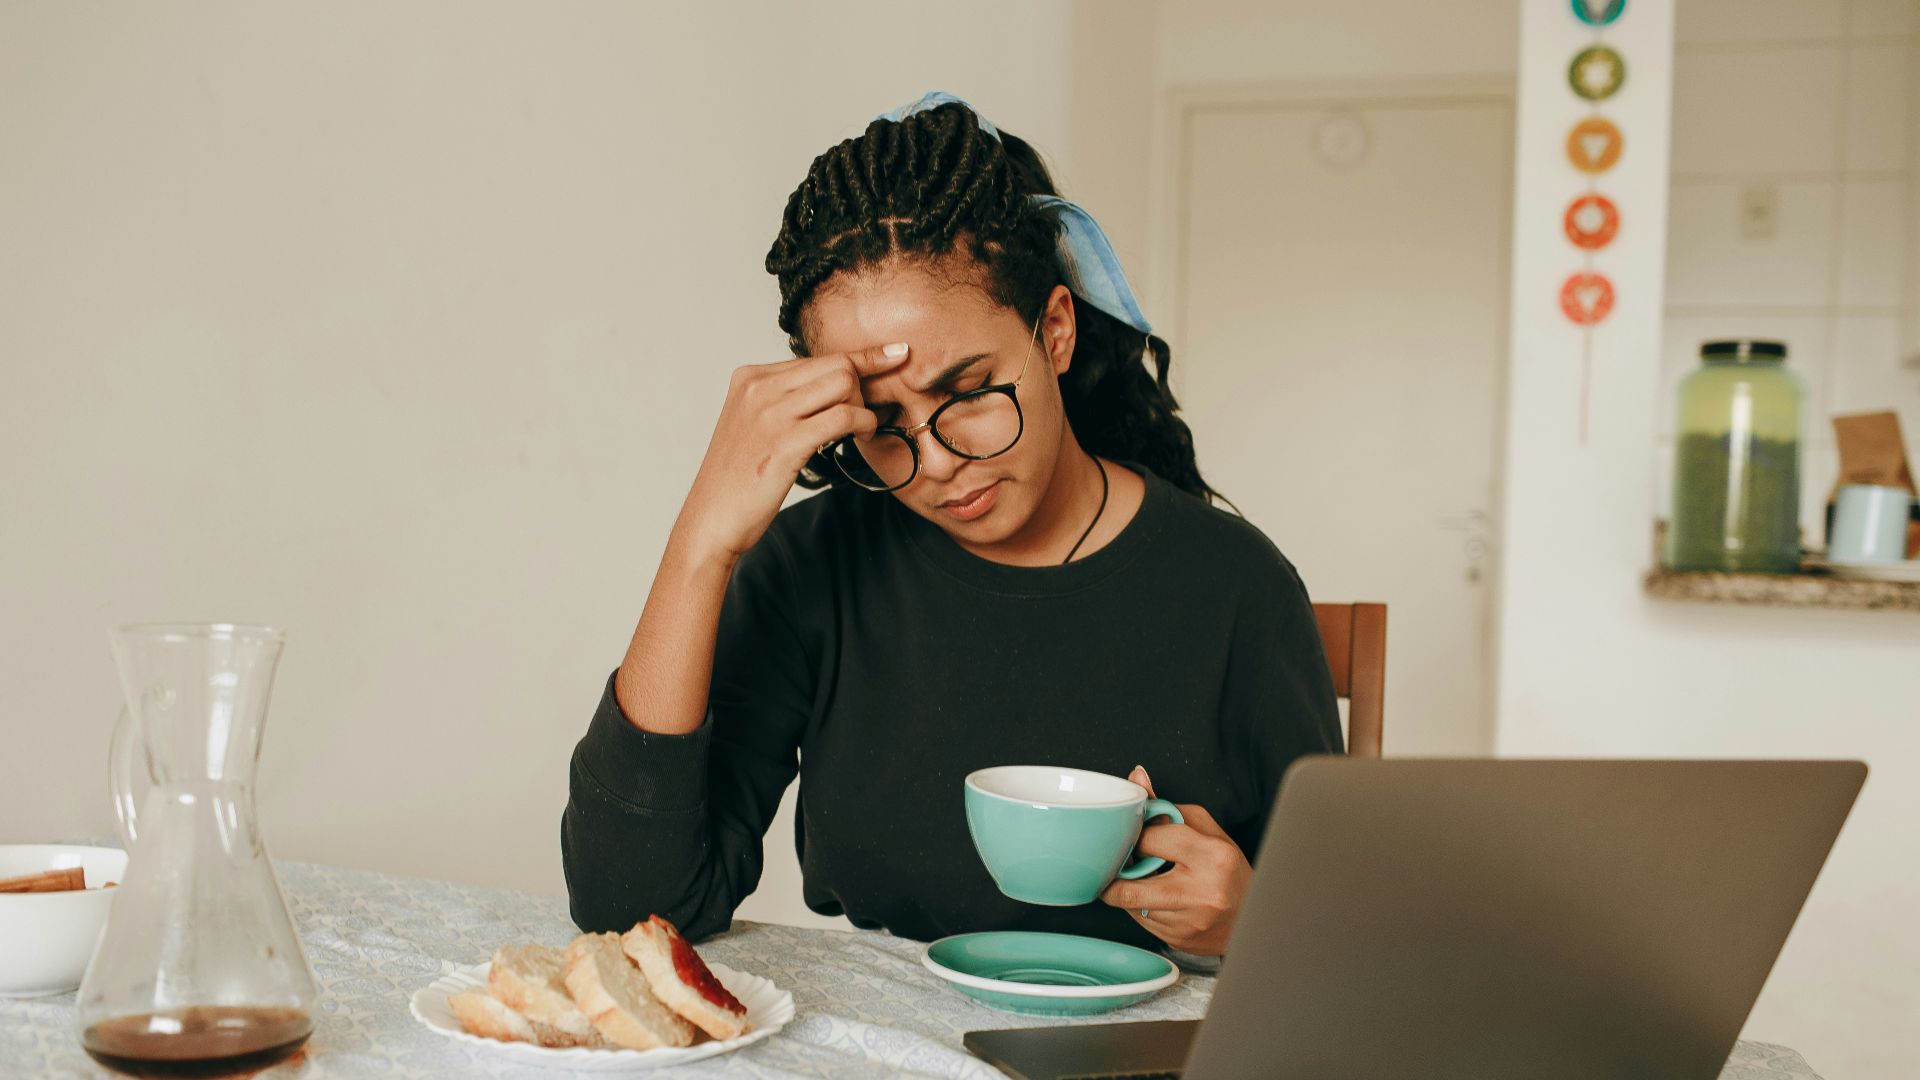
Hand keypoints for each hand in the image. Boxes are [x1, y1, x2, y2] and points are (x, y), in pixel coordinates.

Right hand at [676, 342, 910, 560]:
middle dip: (864, 385)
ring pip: (844, 382)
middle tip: (866, 413)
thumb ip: (784, 399)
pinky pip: (843, 416)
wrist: (711, 518)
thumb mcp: (753, 423)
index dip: (861, 359)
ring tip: (863, 428)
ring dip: (865, 404)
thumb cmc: (738, 478)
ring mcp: (771, 413)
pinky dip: (864, 422)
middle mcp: (759, 387)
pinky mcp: (786, 441)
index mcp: (750, 377)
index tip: (895, 353)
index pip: (818, 356)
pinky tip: (863, 435)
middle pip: (836, 363)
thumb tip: (832, 385)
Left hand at [1099, 766, 1251, 956]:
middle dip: (1115, 876)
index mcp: (1213, 856)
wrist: (1252, 917)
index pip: (1151, 840)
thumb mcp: (1206, 831)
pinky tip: (1159, 900)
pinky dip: (1142, 908)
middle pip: (1129, 888)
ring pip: (1132, 906)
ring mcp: (1190, 922)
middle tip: (1119, 864)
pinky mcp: (1180, 940)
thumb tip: (1136, 779)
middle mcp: (1202, 893)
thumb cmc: (1228, 870)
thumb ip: (1168, 808)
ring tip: (1147, 880)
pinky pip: (1142, 922)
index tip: (1136, 836)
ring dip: (1129, 891)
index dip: (1137, 837)